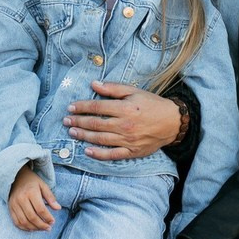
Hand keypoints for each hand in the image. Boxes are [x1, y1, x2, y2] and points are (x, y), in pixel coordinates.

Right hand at [9, 167, 59, 230]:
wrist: (16, 177)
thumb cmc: (32, 181)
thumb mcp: (43, 185)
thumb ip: (50, 197)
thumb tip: (58, 208)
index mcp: (31, 192)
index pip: (40, 209)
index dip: (47, 218)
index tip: (53, 222)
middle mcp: (21, 199)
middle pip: (32, 217)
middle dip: (42, 225)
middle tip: (48, 228)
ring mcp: (14, 204)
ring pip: (24, 222)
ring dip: (34, 228)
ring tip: (41, 229)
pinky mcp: (10, 208)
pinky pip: (16, 222)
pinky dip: (24, 228)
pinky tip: (32, 228)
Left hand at [64, 81, 180, 159]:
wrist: (172, 122)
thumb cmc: (152, 104)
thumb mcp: (134, 91)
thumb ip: (113, 88)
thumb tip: (94, 84)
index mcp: (125, 108)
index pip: (97, 107)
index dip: (82, 107)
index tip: (71, 107)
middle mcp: (125, 125)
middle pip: (96, 124)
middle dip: (78, 122)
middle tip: (66, 121)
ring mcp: (128, 140)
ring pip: (101, 139)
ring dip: (84, 136)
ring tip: (72, 132)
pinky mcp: (132, 151)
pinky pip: (112, 154)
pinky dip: (99, 154)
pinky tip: (87, 151)